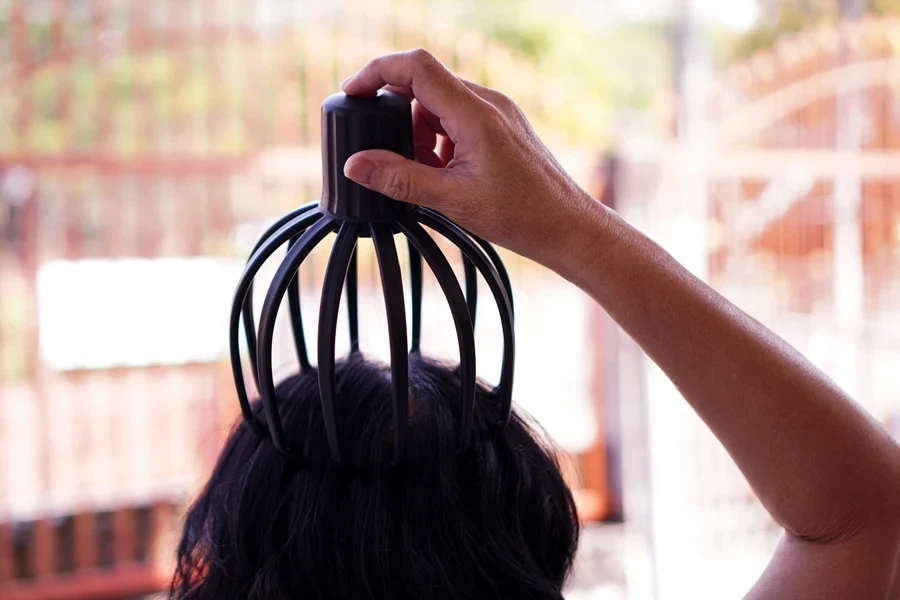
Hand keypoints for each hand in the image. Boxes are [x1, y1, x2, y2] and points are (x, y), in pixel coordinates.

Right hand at [340, 49, 602, 271]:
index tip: (351, 93)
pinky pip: (458, 118)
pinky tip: (445, 173)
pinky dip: (440, 139)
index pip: (416, 66)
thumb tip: (355, 165)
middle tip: (391, 157)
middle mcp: (488, 102)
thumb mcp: (451, 199)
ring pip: (440, 104)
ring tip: (426, 175)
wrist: (567, 227)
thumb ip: (400, 179)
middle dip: (398, 116)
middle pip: (425, 84)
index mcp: (475, 112)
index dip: (376, 72)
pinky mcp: (502, 126)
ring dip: (420, 132)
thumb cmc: (520, 214)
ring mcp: (497, 112)